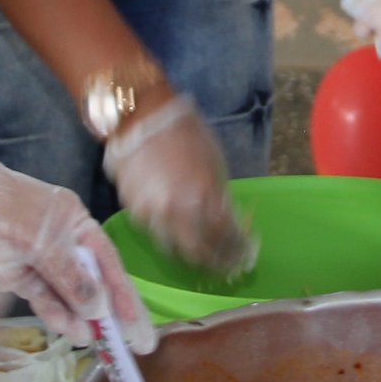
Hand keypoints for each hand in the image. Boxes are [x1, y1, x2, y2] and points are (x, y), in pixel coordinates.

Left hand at [0, 158, 156, 349]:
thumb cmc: (0, 209)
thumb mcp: (41, 241)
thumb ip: (69, 276)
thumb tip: (97, 309)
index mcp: (75, 222)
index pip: (107, 261)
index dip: (123, 293)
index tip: (136, 322)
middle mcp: (60, 240)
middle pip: (90, 280)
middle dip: (108, 312)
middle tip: (129, 343)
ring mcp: (36, 258)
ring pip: (65, 293)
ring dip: (79, 317)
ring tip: (94, 342)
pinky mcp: (14, 272)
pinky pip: (40, 296)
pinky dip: (54, 312)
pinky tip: (68, 330)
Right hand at [103, 95, 258, 276]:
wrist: (142, 117)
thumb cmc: (186, 135)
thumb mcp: (214, 165)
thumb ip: (219, 197)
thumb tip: (228, 223)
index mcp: (204, 195)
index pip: (225, 237)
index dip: (238, 249)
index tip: (246, 253)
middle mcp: (177, 211)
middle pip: (199, 252)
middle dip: (216, 262)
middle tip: (227, 264)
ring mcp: (152, 214)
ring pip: (174, 250)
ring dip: (192, 255)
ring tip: (205, 255)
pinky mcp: (134, 212)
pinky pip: (156, 234)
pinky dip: (171, 238)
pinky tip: (181, 235)